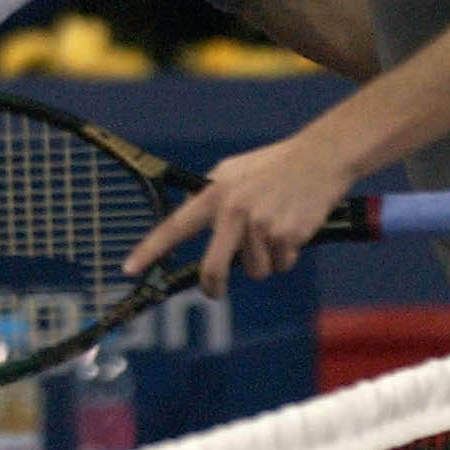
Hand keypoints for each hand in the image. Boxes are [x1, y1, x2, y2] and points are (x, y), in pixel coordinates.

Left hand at [121, 133, 354, 297]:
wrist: (319, 158)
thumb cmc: (274, 165)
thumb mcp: (233, 170)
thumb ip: (210, 193)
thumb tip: (188, 214)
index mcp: (215, 193)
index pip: (174, 226)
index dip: (149, 250)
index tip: (129, 269)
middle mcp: (233, 210)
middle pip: (213, 268)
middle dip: (213, 286)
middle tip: (215, 290)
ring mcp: (260, 225)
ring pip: (254, 270)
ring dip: (265, 260)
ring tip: (275, 228)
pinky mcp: (286, 236)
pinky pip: (281, 265)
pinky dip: (287, 255)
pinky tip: (292, 228)